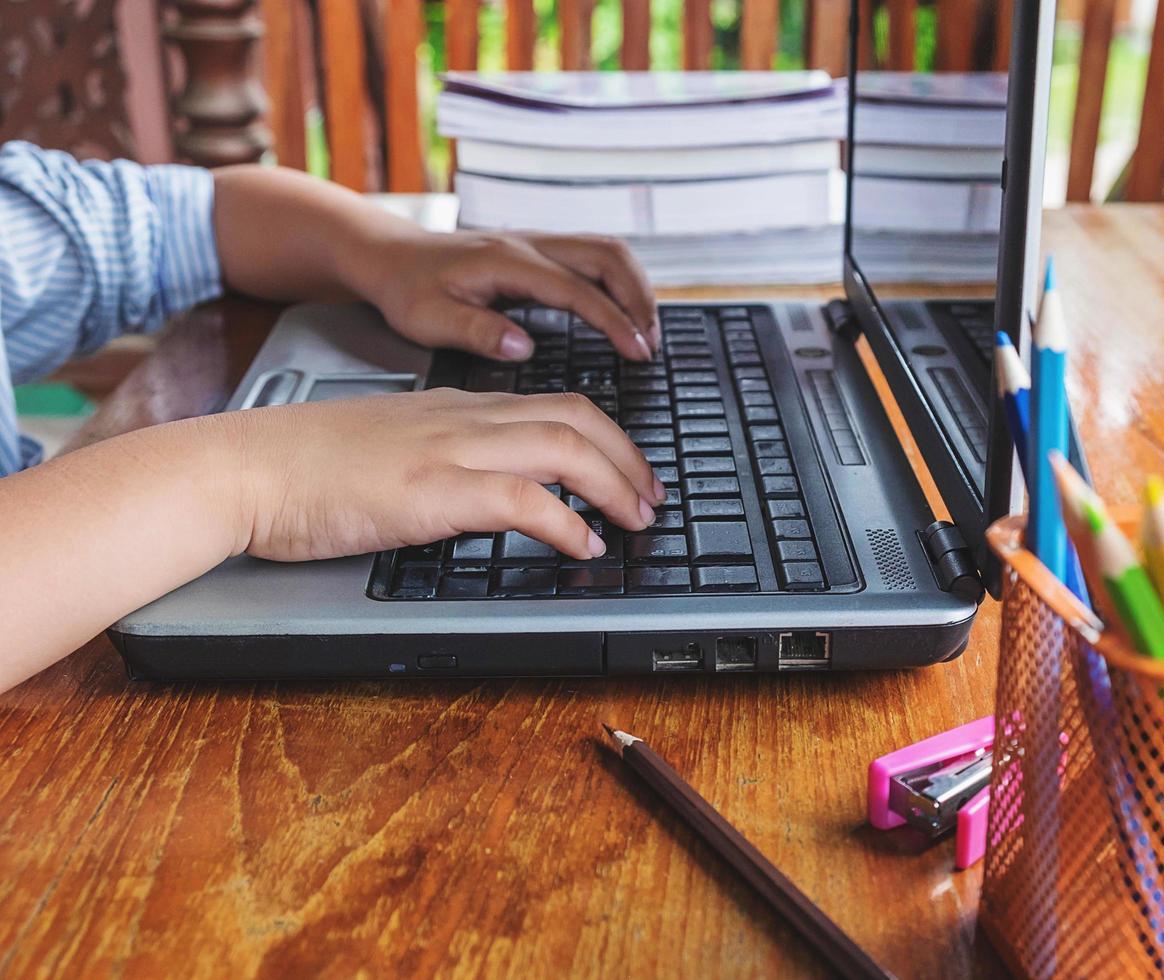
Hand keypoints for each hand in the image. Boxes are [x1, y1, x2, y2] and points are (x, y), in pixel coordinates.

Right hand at [231, 389, 664, 561]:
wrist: (244, 467)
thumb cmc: (302, 466)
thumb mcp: (387, 447)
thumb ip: (438, 455)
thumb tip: (474, 487)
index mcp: (453, 408)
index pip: (554, 404)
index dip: (605, 436)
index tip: (629, 468)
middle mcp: (462, 418)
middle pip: (576, 419)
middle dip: (628, 457)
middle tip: (653, 496)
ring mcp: (449, 450)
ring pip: (563, 448)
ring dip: (614, 486)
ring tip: (636, 520)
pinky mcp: (432, 490)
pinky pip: (522, 500)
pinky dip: (566, 522)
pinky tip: (583, 546)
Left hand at [357, 229, 658, 363]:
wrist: (391, 255)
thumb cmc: (407, 290)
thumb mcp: (429, 319)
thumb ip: (477, 332)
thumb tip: (525, 348)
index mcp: (507, 262)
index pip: (577, 289)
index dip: (613, 320)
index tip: (637, 351)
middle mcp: (530, 244)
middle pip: (607, 255)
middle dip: (639, 299)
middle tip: (652, 344)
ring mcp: (538, 242)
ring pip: (607, 250)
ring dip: (636, 287)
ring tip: (647, 330)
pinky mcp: (540, 250)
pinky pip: (595, 256)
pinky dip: (620, 282)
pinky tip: (624, 311)